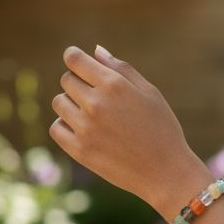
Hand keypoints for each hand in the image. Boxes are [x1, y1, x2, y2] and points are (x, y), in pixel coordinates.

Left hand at [48, 44, 197, 206]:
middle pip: (66, 80)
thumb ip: (122, 69)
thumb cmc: (162, 128)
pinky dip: (65, 125)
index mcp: (114, 85)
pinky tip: (84, 130)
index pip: (74, 59)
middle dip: (78, 83)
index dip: (73, 56)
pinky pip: (56, 127)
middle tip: (98, 97)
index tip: (76, 61)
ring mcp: (85, 128)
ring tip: (93, 115)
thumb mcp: (150, 92)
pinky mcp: (79, 150)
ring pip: (59, 102)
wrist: (166, 172)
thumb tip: (96, 51)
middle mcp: (96, 103)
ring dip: (71, 104)